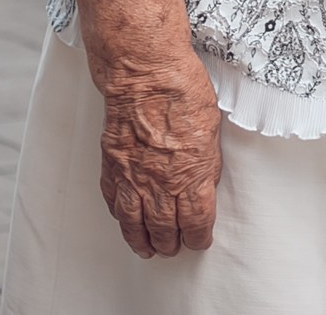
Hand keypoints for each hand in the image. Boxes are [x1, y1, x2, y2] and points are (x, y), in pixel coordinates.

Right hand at [94, 58, 223, 257]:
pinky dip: (120, 216)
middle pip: (164, 229)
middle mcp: (160, 183)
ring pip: (136, 224)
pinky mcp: (113, 166)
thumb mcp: (211, 131)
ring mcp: (133, 177)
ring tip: (149, 249)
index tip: (199, 241)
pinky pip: (114, 201)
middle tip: (174, 249)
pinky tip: (124, 221)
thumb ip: (206, 162)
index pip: (196, 222)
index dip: (198, 237)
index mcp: (192, 175)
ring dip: (143, 241)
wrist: (145, 76)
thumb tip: (204, 182)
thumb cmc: (182, 92)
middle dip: (171, 243)